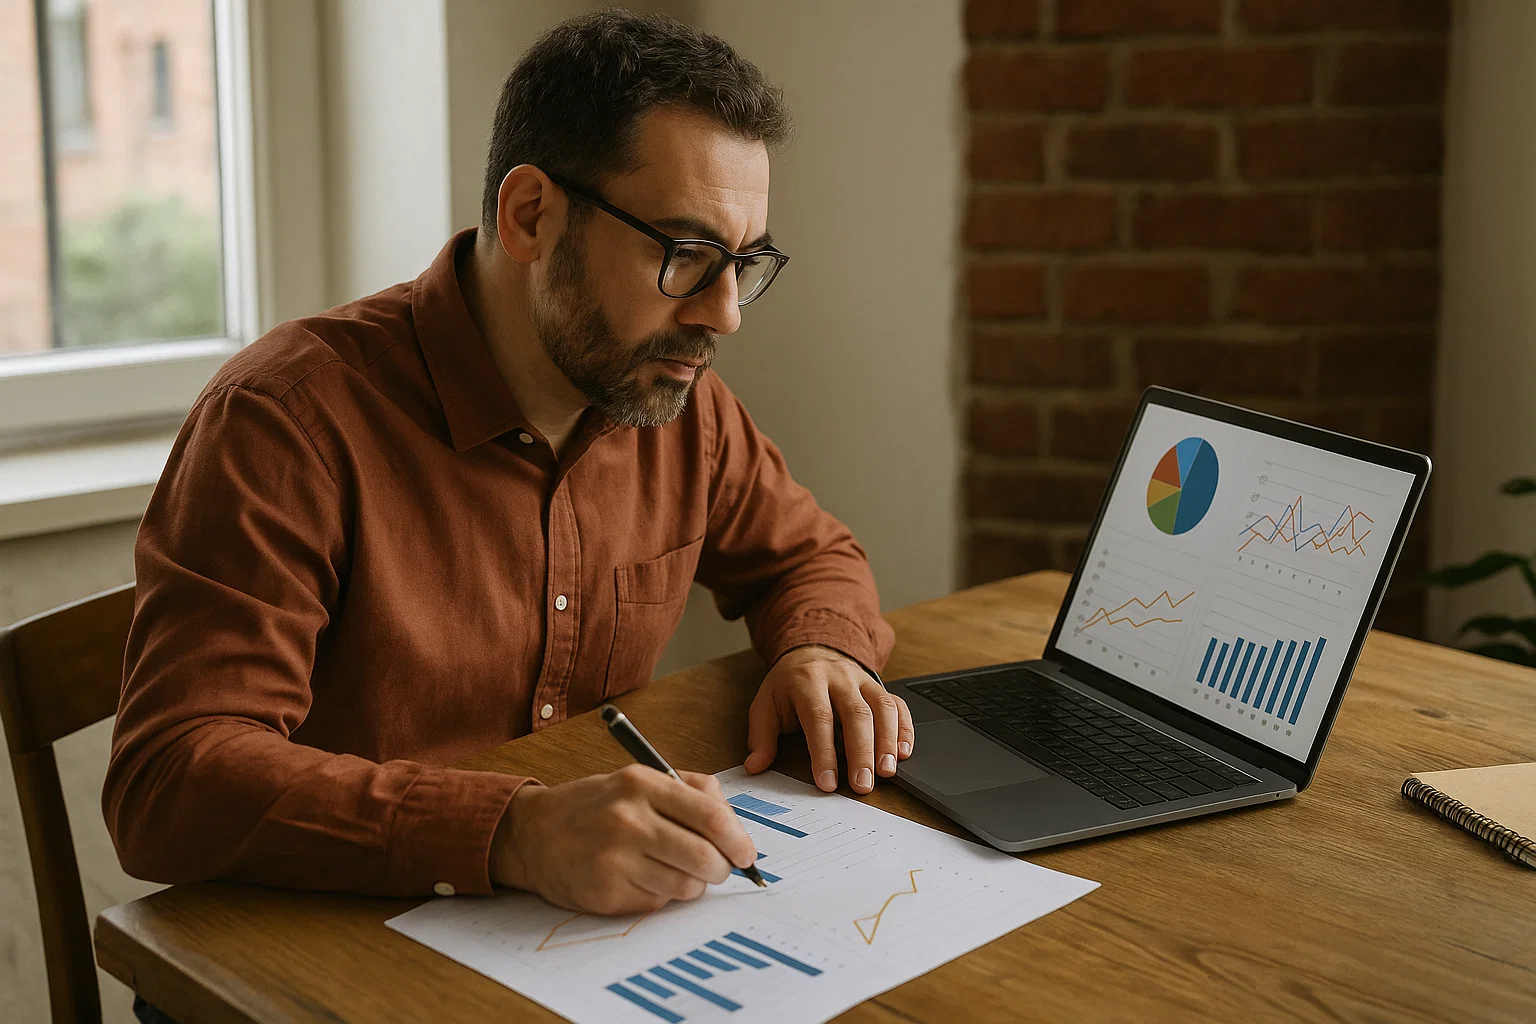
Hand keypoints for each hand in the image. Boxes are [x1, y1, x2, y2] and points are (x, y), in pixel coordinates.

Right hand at [490, 766, 757, 913]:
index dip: (738, 840)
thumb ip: (690, 790)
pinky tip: (643, 878)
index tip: (746, 853)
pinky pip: (658, 902)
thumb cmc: (595, 807)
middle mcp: (628, 820)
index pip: (710, 816)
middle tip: (719, 868)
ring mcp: (615, 859)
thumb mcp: (638, 780)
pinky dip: (662, 895)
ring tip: (676, 871)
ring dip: (693, 884)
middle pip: (704, 857)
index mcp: (641, 784)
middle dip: (722, 869)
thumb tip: (734, 823)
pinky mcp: (606, 893)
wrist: (533, 834)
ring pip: (686, 886)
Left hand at [744, 644, 914, 794]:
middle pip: (856, 714)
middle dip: (861, 752)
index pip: (819, 717)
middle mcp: (839, 677)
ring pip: (882, 707)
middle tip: (863, 784)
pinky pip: (898, 705)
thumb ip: (761, 736)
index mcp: (807, 681)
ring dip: (888, 741)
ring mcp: (863, 680)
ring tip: (887, 771)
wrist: (810, 652)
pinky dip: (905, 729)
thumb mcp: (765, 705)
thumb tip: (755, 766)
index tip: (827, 783)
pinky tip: (903, 752)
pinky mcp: (879, 687)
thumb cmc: (788, 686)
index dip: (824, 752)